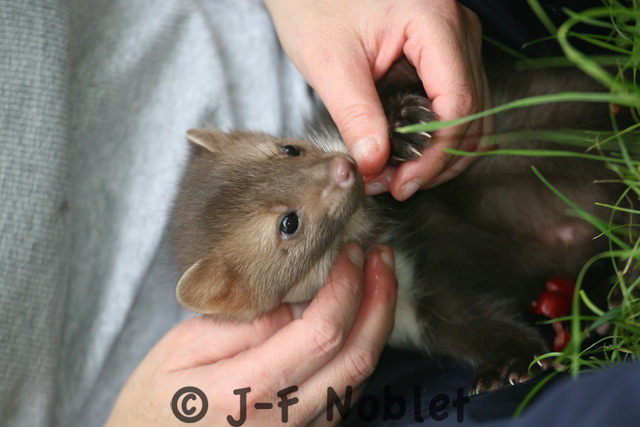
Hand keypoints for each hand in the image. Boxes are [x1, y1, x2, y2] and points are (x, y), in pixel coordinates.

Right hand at [106, 244, 396, 425]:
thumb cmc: (155, 401)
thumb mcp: (183, 348)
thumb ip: (243, 326)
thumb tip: (297, 304)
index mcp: (246, 391)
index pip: (321, 333)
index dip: (346, 287)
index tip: (350, 253)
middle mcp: (282, 421)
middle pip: (356, 358)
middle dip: (379, 300)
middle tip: (383, 258)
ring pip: (359, 377)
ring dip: (377, 324)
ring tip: (379, 279)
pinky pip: (346, 391)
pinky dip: (360, 349)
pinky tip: (359, 319)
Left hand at [264, 0, 492, 199]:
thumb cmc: (315, 3)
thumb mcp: (331, 64)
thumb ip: (356, 116)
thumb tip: (376, 165)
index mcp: (434, 22)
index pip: (458, 106)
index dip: (435, 155)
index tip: (403, 183)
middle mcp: (457, 30)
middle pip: (474, 114)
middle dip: (439, 160)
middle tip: (397, 185)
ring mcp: (455, 41)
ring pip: (472, 114)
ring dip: (441, 153)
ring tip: (398, 174)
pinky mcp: (442, 53)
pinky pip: (456, 104)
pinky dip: (436, 136)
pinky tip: (406, 153)